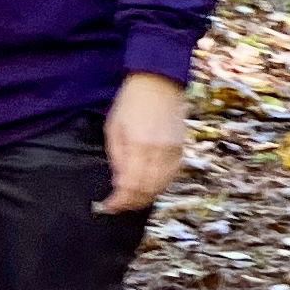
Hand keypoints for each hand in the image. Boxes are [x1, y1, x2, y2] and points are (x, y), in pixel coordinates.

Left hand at [98, 73, 188, 212]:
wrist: (158, 83)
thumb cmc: (130, 103)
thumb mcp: (114, 129)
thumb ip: (117, 157)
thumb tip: (118, 183)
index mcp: (139, 145)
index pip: (130, 184)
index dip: (119, 201)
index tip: (109, 206)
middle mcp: (159, 151)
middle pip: (147, 190)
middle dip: (131, 202)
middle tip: (118, 206)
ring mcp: (173, 150)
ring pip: (162, 186)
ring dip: (146, 197)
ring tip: (132, 200)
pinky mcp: (181, 149)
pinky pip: (172, 176)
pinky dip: (160, 186)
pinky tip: (149, 187)